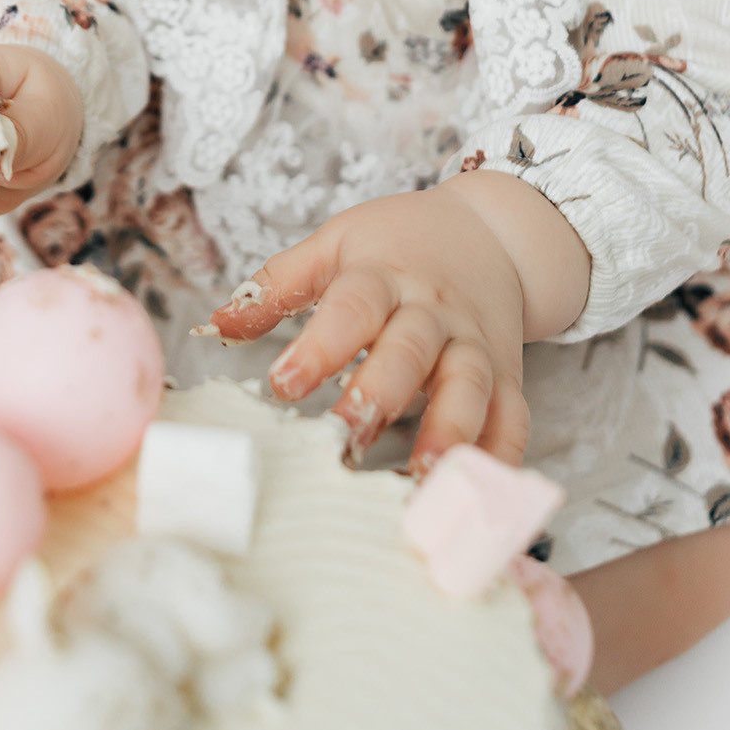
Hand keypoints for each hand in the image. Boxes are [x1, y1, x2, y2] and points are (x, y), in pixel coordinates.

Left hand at [209, 176, 587, 468]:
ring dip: (448, 433)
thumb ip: (279, 282)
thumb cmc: (401, 241)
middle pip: (410, 352)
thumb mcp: (338, 242)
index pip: (353, 306)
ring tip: (421, 477)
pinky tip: (477, 497)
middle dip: (379, 396)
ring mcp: (476, 346)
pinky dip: (501, 458)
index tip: (282, 384)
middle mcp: (434, 312)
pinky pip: (512, 420)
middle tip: (342, 439)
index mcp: (385, 275)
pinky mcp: (508, 377)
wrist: (492, 232)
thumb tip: (217, 323)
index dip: (320, 345)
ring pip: (469, 388)